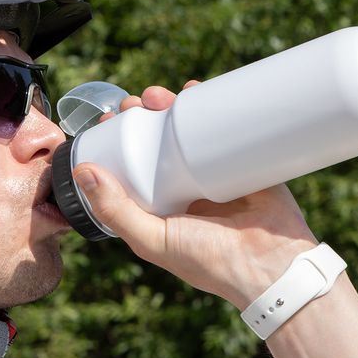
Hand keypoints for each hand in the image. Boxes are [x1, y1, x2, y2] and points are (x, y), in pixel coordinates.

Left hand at [73, 83, 319, 310]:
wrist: (274, 267)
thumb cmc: (210, 262)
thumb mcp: (154, 239)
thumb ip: (116, 211)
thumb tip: (83, 171)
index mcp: (160, 205)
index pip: (132, 164)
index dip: (118, 140)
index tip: (108, 120)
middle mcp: (185, 187)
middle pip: (158, 140)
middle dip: (143, 116)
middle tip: (136, 103)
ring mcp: (215, 172)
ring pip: (188, 130)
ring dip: (171, 106)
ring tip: (160, 96)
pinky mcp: (245, 161)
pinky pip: (226, 128)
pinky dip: (211, 106)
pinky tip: (195, 90)